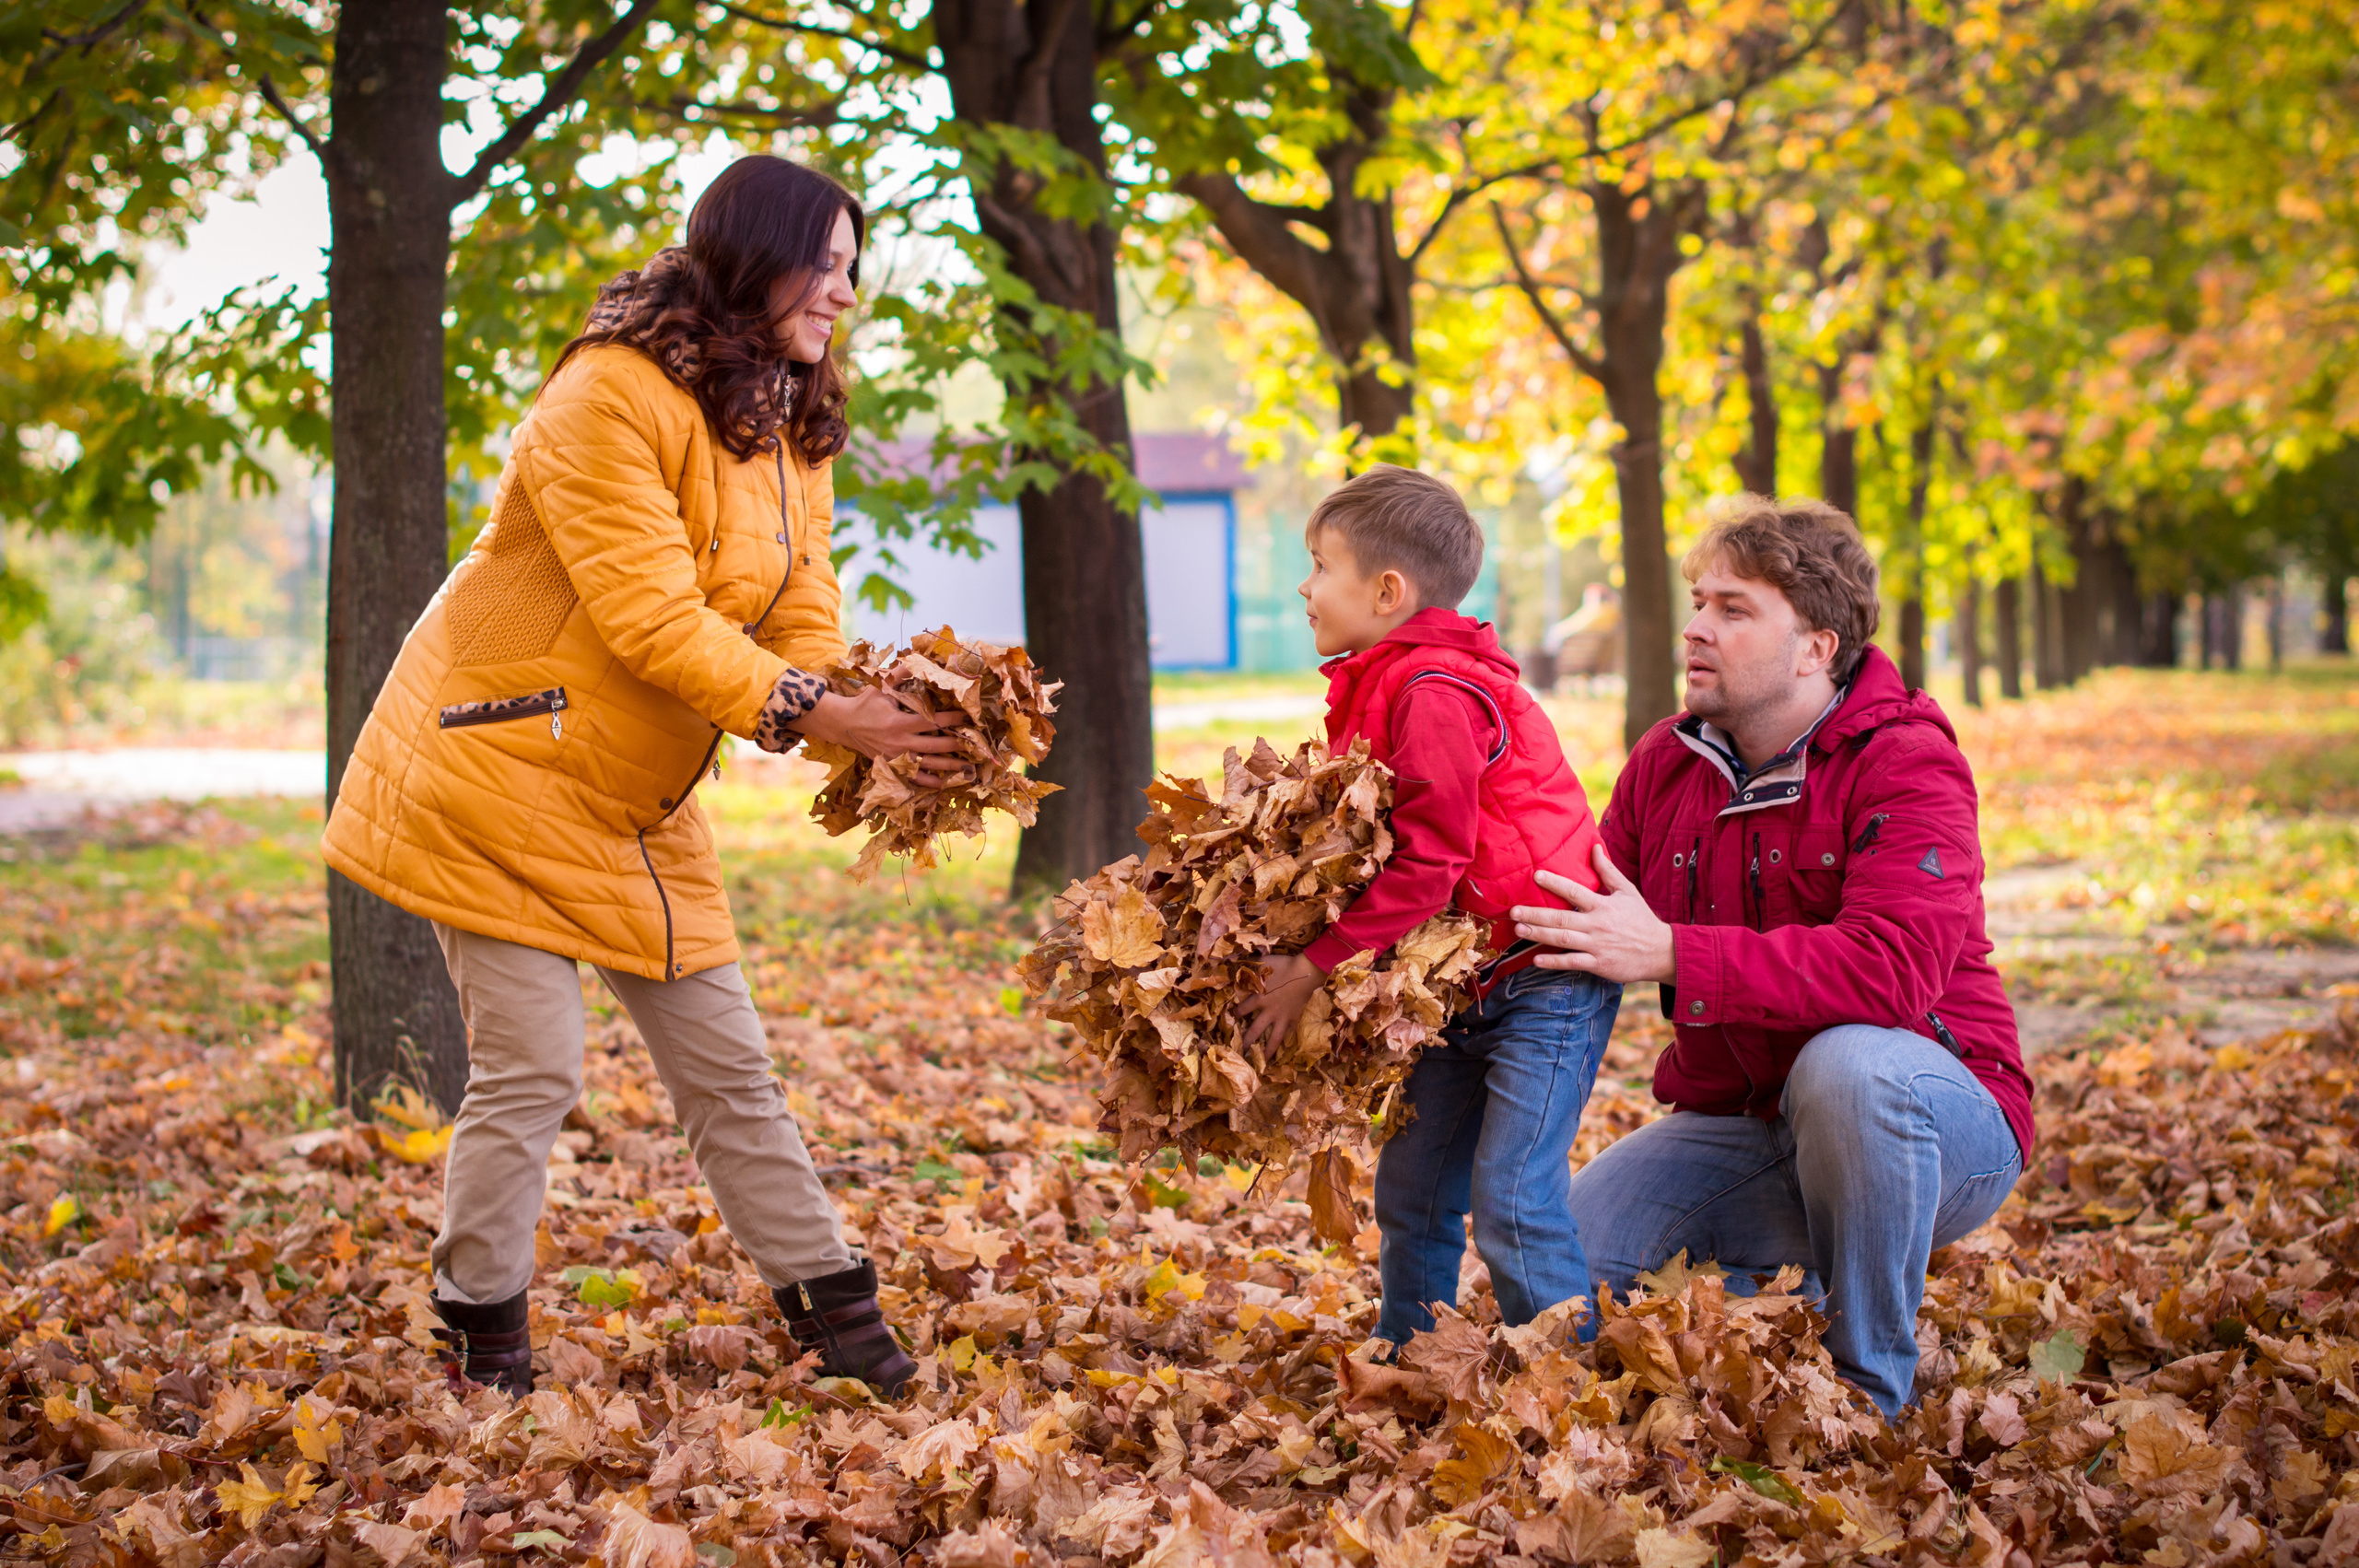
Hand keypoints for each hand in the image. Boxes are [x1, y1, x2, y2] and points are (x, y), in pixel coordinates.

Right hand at [791, 687, 961, 781]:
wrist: (843, 724)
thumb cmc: (865, 703)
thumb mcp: (882, 686)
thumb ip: (901, 674)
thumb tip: (918, 658)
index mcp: (900, 722)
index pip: (933, 722)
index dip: (953, 719)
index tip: (968, 718)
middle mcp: (901, 742)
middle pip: (936, 745)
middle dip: (957, 744)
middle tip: (976, 743)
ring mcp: (897, 757)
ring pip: (929, 764)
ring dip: (950, 766)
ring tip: (969, 766)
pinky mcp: (892, 766)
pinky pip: (913, 778)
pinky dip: (929, 782)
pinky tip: (945, 784)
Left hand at [1236, 952, 1324, 1048]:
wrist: (1306, 973)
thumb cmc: (1283, 966)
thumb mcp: (1262, 964)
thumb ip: (1248, 967)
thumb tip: (1232, 964)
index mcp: (1258, 999)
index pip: (1242, 1010)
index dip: (1236, 1014)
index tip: (1232, 1018)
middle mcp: (1268, 1012)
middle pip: (1254, 1031)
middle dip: (1245, 1042)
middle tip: (1239, 1052)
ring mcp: (1283, 1018)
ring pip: (1273, 1039)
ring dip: (1266, 1051)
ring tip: (1262, 1062)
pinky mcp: (1295, 1019)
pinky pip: (1290, 1034)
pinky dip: (1287, 1043)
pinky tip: (1285, 1052)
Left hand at [1511, 845, 1676, 983]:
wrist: (1660, 952)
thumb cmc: (1642, 920)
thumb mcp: (1628, 892)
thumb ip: (1608, 871)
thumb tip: (1595, 846)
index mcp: (1603, 905)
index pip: (1575, 891)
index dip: (1555, 883)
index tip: (1536, 875)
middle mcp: (1597, 924)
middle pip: (1562, 918)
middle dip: (1536, 914)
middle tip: (1514, 911)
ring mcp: (1597, 945)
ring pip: (1563, 939)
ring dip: (1539, 934)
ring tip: (1520, 930)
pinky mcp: (1599, 964)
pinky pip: (1572, 962)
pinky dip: (1554, 962)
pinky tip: (1536, 960)